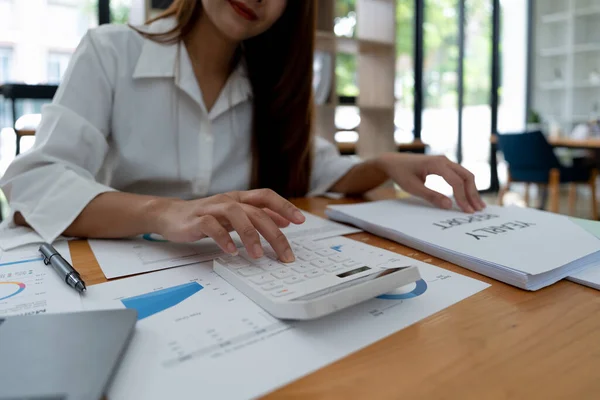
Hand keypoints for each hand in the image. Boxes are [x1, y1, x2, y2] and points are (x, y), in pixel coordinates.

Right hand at [152, 189, 305, 261]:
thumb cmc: (206, 216)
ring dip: (250, 235)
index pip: (266, 196)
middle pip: (256, 212)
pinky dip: (224, 239)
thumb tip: (285, 222)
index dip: (284, 206)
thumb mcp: (235, 215)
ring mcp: (212, 208)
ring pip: (236, 215)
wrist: (170, 215)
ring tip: (258, 255)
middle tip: (285, 254)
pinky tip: (232, 252)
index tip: (300, 220)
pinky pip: (212, 226)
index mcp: (239, 198)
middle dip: (274, 233)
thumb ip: (258, 216)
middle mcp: (228, 200)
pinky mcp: (196, 220)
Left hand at [377, 153, 485, 212]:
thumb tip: (450, 206)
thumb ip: (431, 196)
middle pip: (466, 176)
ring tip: (478, 205)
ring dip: (472, 190)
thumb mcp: (413, 188)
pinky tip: (468, 196)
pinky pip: (459, 175)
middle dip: (473, 193)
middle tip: (478, 210)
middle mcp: (444, 160)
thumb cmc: (401, 174)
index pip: (456, 181)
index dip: (463, 197)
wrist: (393, 162)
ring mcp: (445, 161)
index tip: (467, 211)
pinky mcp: (444, 165)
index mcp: (436, 164)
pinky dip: (465, 186)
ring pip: (465, 175)